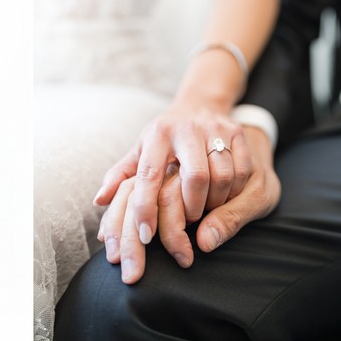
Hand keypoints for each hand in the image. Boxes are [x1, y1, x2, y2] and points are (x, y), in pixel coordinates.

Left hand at [98, 126, 279, 282]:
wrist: (198, 104)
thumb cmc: (163, 138)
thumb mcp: (140, 150)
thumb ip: (120, 175)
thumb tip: (99, 201)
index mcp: (158, 134)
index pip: (150, 175)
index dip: (146, 208)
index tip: (144, 235)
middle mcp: (187, 128)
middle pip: (196, 178)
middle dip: (192, 207)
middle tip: (187, 220)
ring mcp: (216, 129)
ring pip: (222, 177)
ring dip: (214, 203)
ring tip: (203, 210)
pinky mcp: (237, 133)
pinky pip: (241, 172)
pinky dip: (232, 192)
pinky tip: (222, 197)